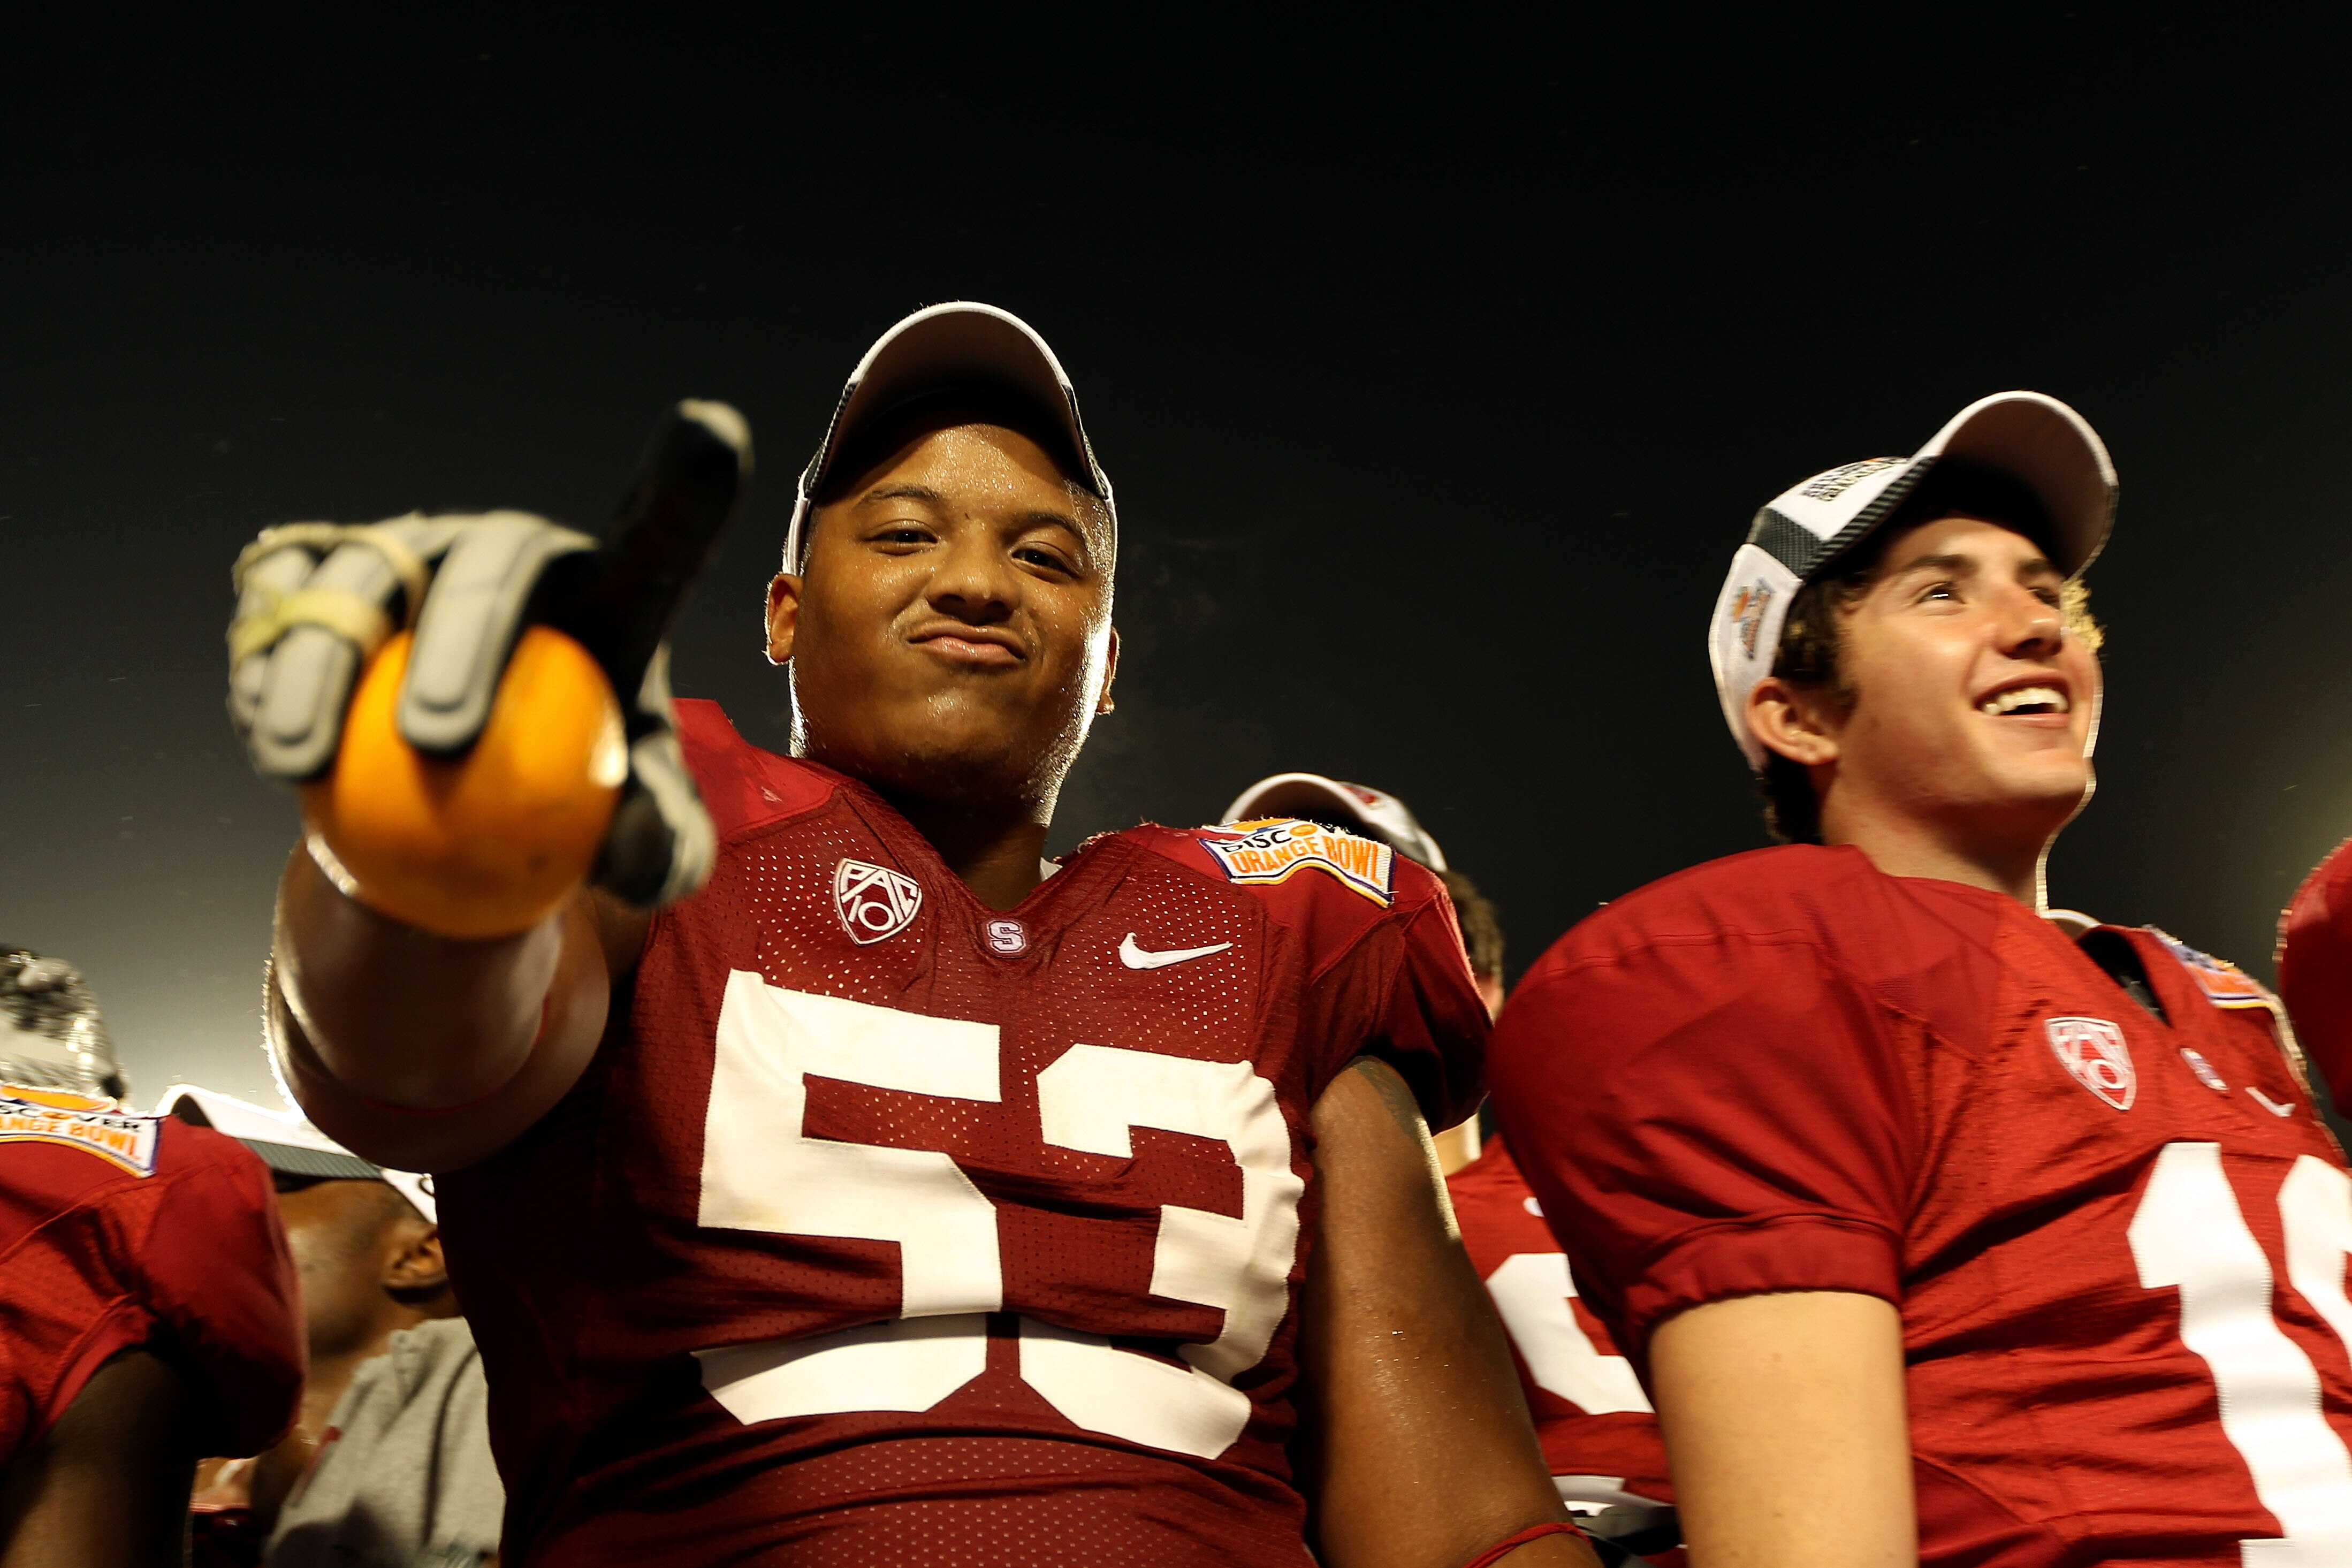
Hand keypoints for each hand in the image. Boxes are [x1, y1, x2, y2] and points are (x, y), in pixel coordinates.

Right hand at [227, 400, 751, 911]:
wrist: (461, 812)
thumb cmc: (577, 806)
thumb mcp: (643, 844)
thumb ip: (663, 850)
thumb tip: (638, 860)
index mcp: (611, 590)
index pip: (660, 534)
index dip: (688, 481)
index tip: (712, 429)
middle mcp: (512, 550)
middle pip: (493, 562)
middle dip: (458, 641)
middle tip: (438, 744)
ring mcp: (415, 550)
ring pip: (366, 575)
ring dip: (323, 665)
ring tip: (301, 764)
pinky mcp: (327, 576)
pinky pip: (285, 605)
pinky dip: (263, 669)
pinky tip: (266, 746)